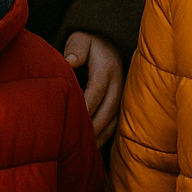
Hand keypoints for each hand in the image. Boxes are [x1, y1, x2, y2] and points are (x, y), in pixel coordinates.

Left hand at [64, 31, 123, 146]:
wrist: (107, 39)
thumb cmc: (88, 42)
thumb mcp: (81, 39)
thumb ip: (76, 49)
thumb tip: (70, 62)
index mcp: (106, 68)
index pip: (96, 91)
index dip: (86, 106)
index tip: (72, 120)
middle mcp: (117, 83)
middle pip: (107, 110)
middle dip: (92, 127)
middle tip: (75, 144)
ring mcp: (121, 94)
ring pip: (114, 120)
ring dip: (100, 136)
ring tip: (83, 152)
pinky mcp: (121, 102)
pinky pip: (117, 124)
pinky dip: (106, 137)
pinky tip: (93, 148)